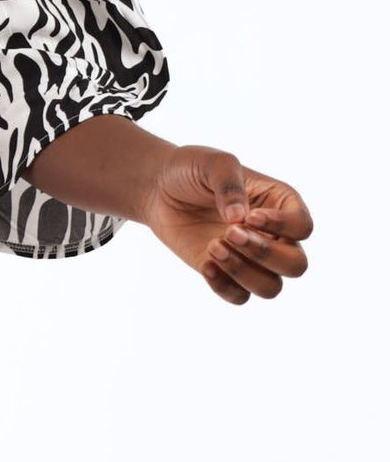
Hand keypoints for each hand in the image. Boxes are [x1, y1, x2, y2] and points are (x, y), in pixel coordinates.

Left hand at [140, 144, 312, 304]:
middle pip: (295, 265)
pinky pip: (239, 296)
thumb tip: (238, 218)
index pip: (302, 227)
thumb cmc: (193, 170)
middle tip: (229, 233)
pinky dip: (224, 287)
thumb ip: (229, 184)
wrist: (159, 187)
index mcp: (280, 204)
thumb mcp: (213, 164)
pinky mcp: (226, 273)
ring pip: (271, 287)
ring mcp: (251, 258)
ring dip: (244, 273)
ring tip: (212, 247)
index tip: (249, 216)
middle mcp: (274, 236)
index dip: (282, 227)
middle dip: (265, 254)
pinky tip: (205, 264)